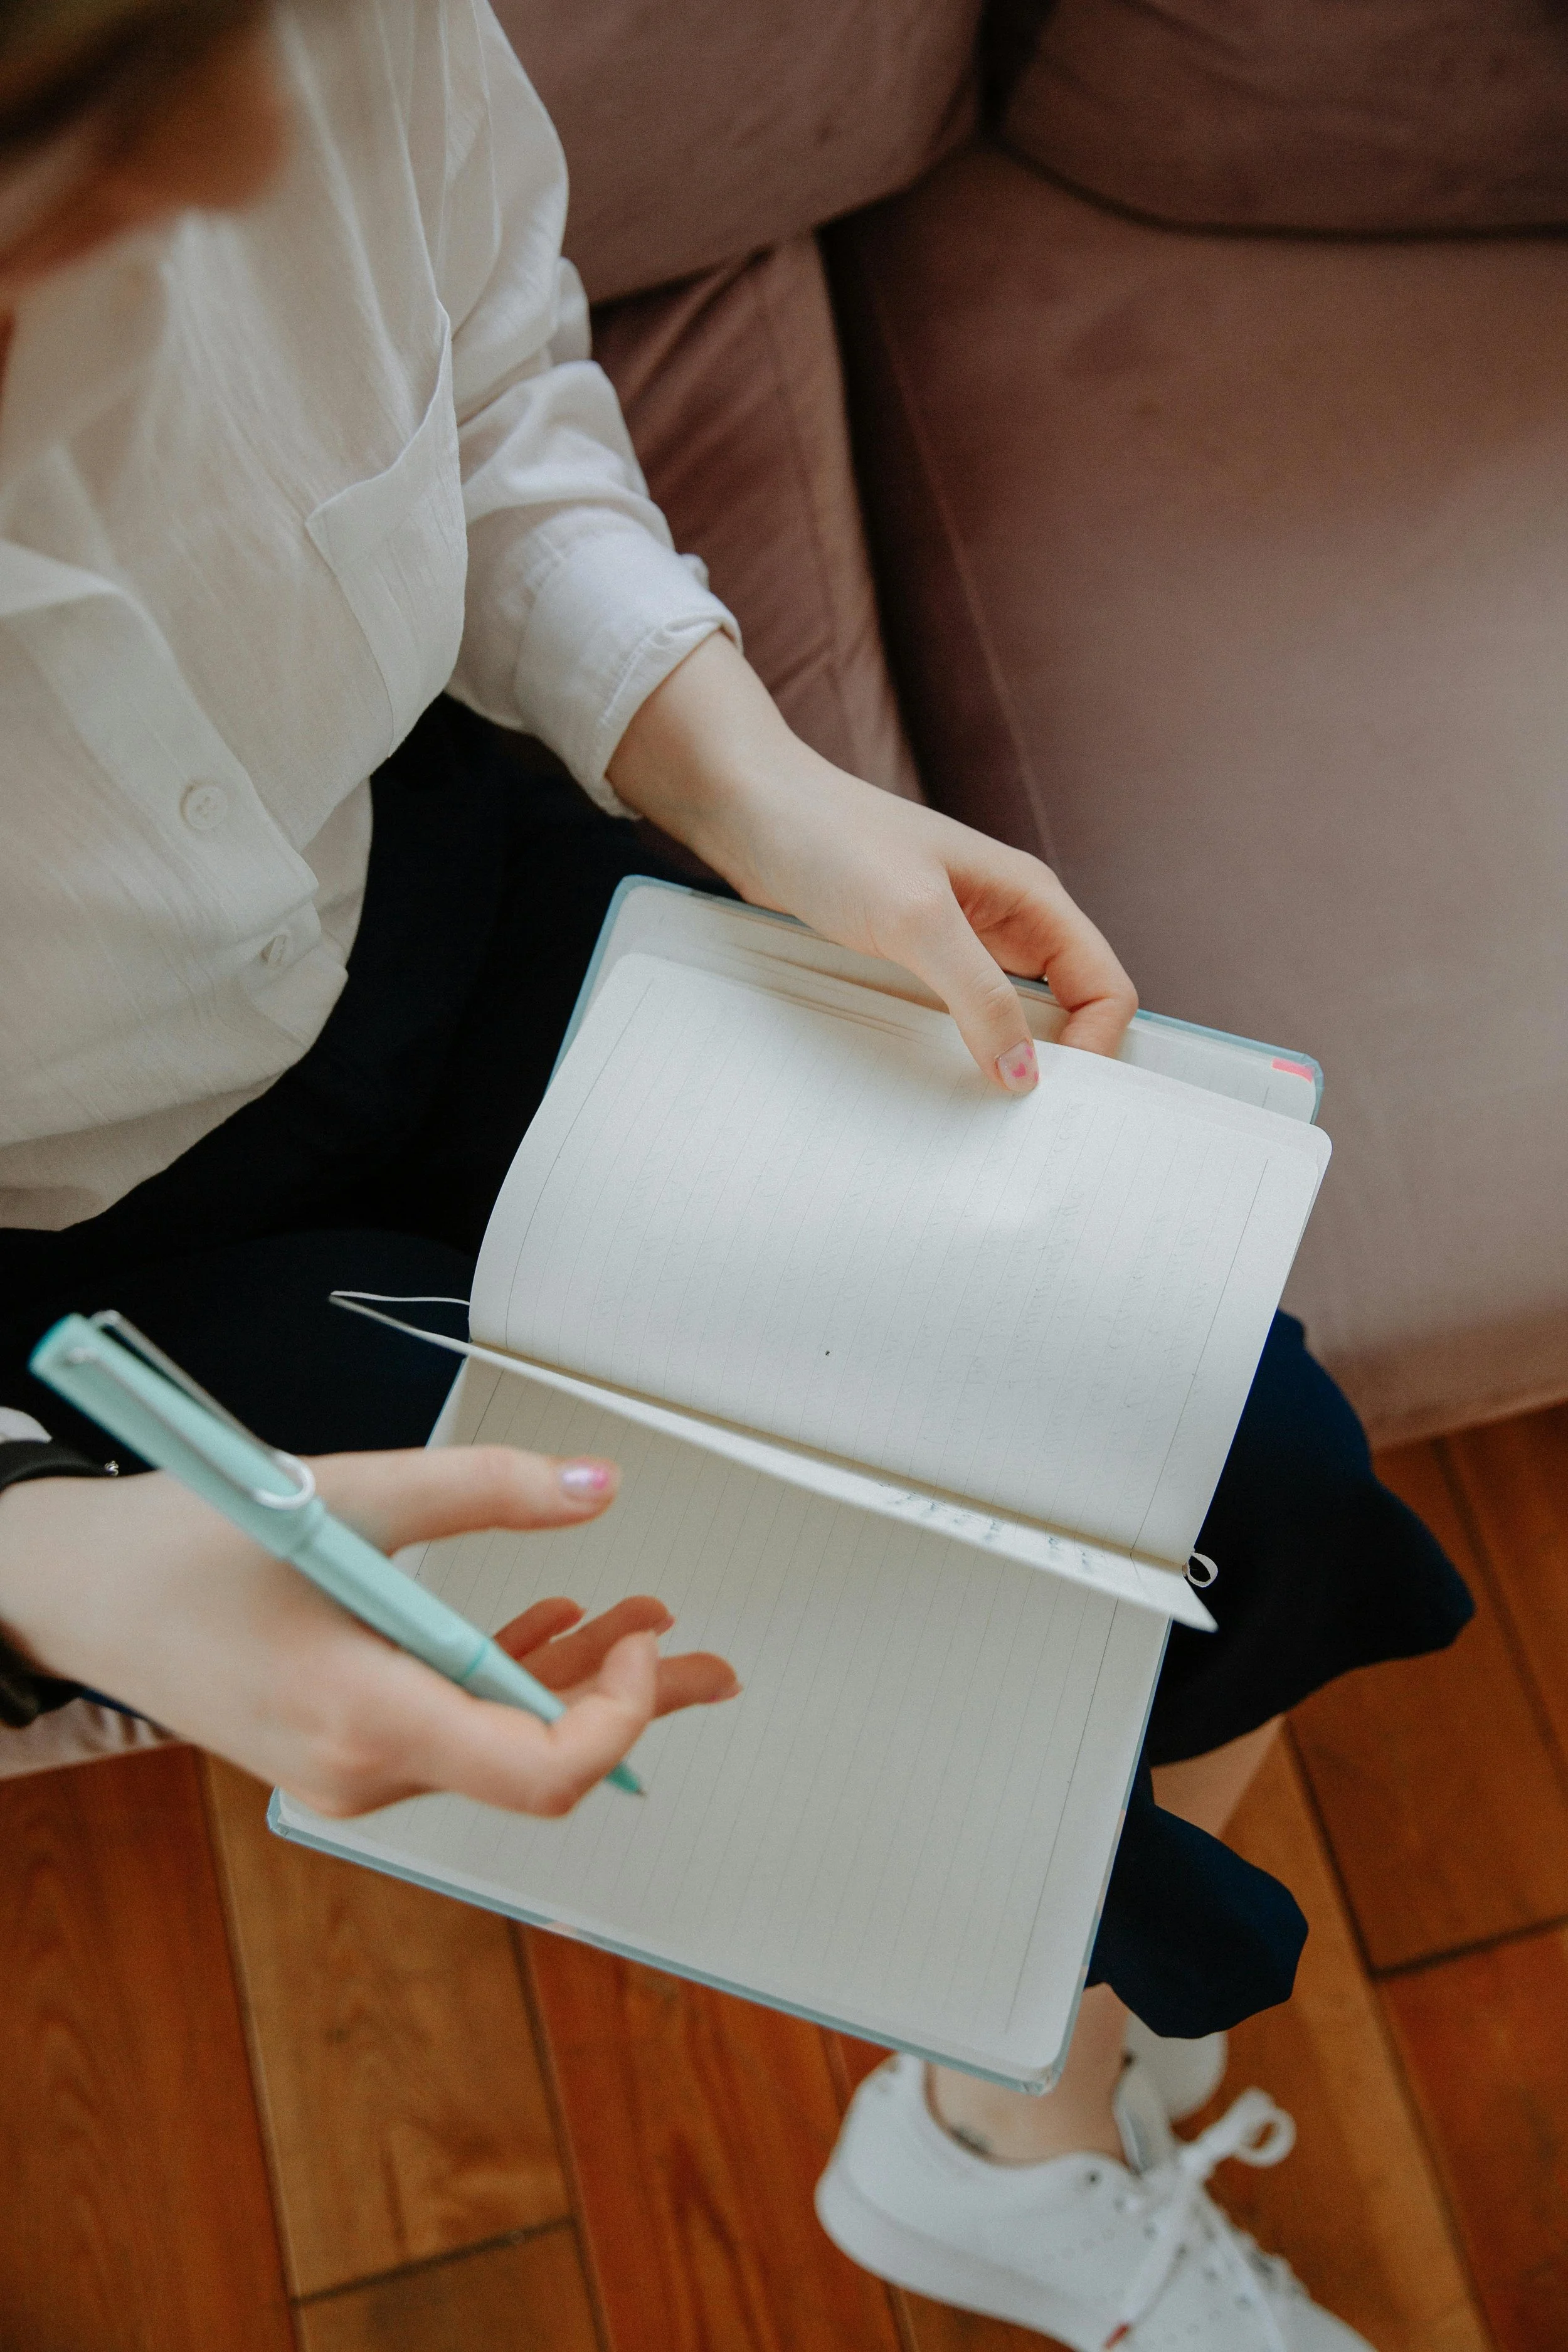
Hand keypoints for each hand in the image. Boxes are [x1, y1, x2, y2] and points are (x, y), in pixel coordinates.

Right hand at [0, 1447, 737, 1815]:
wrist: (80, 1594)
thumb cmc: (182, 1549)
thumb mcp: (345, 1496)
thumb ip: (480, 1489)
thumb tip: (596, 1487)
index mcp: (364, 1717)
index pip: (538, 1774)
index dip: (619, 1718)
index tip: (647, 1643)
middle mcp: (361, 1769)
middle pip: (534, 1761)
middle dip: (625, 1701)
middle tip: (701, 1653)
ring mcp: (348, 1768)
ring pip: (497, 1742)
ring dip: (575, 1684)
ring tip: (648, 1625)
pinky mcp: (339, 1745)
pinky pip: (452, 1729)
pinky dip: (509, 1681)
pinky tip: (553, 1625)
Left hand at [607, 634, 1136, 1086]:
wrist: (751, 808)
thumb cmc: (832, 842)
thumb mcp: (914, 920)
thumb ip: (978, 995)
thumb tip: (1025, 1076)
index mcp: (1030, 899)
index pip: (1105, 987)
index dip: (1096, 1046)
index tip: (1050, 1097)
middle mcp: (1007, 920)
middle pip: (1069, 1008)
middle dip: (1060, 1065)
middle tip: (1023, 1126)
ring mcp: (960, 940)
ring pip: (1014, 1016)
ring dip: (1008, 1062)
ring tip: (983, 1114)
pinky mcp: (914, 956)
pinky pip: (961, 1015)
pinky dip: (962, 1051)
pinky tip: (937, 1081)